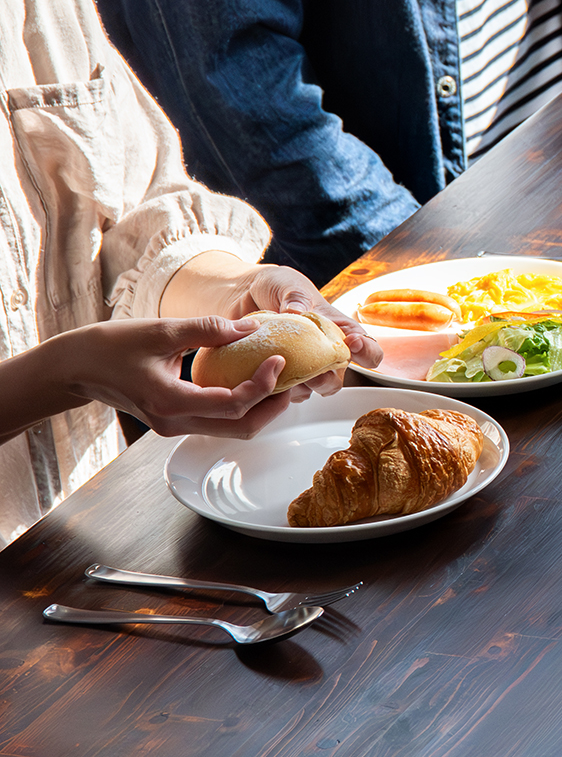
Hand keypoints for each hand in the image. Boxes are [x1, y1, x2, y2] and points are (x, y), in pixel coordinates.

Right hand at [50, 317, 299, 437]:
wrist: (74, 368)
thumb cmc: (110, 346)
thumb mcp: (161, 330)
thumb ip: (209, 329)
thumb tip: (253, 328)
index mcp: (170, 403)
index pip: (233, 404)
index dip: (264, 385)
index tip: (280, 359)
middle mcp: (174, 423)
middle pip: (240, 427)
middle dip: (273, 405)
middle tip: (292, 377)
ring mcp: (174, 426)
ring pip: (231, 428)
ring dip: (260, 408)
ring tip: (278, 378)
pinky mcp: (173, 420)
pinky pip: (217, 420)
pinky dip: (241, 405)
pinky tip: (252, 381)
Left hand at [164, 252, 381, 384]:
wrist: (239, 297)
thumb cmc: (273, 288)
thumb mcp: (287, 283)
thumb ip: (295, 295)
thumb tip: (295, 311)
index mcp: (338, 330)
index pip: (368, 348)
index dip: (368, 352)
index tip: (354, 344)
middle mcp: (323, 353)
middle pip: (338, 378)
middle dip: (328, 379)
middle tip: (315, 372)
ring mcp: (301, 367)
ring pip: (311, 390)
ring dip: (301, 386)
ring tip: (282, 373)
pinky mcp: (277, 376)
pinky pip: (284, 393)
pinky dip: (276, 388)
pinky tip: (263, 374)